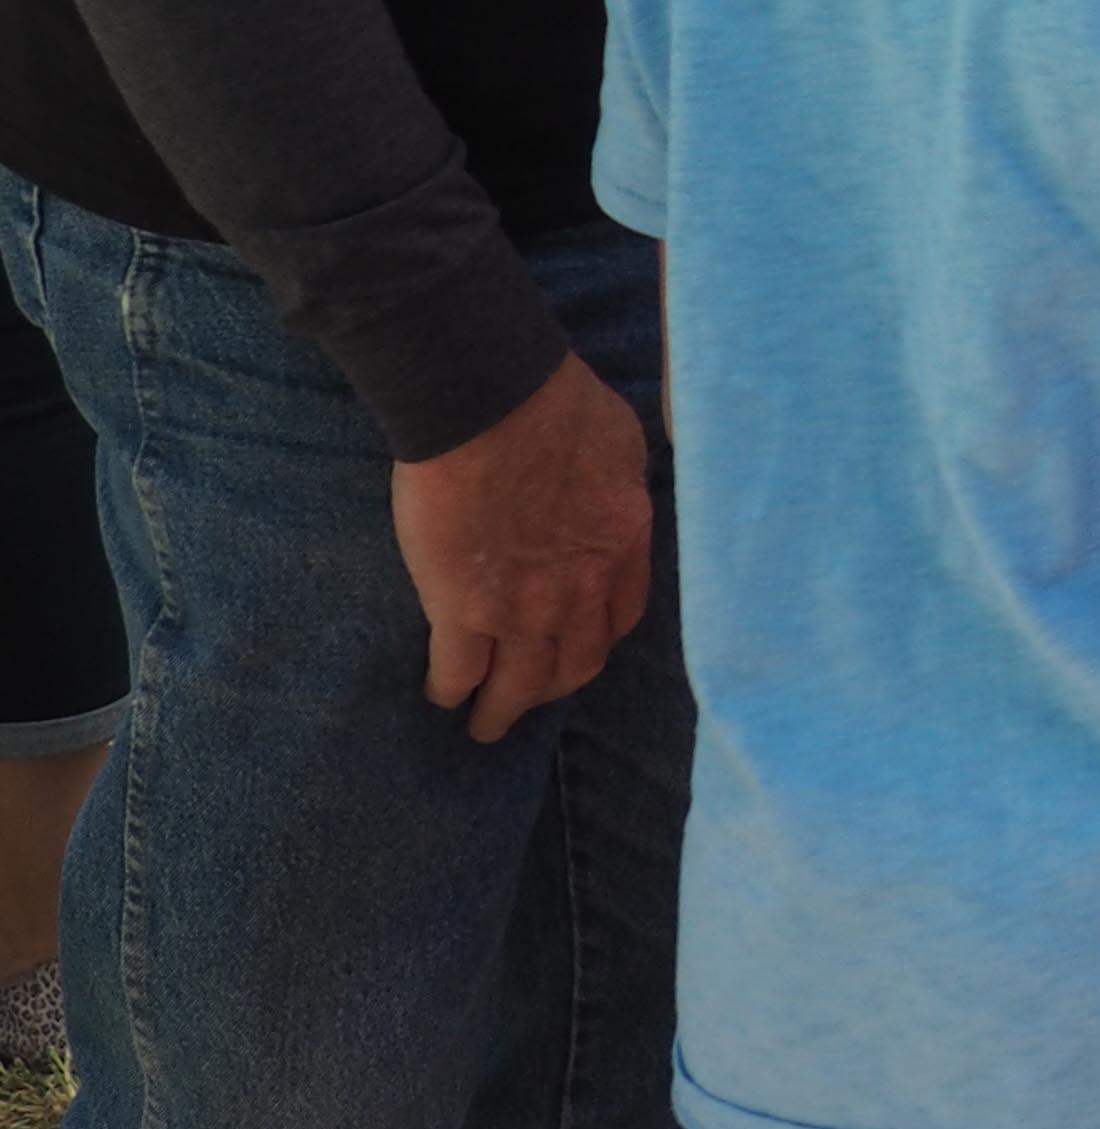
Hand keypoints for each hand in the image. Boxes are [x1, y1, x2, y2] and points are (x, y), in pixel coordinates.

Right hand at [390, 352, 654, 742]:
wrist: (495, 403)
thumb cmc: (559, 402)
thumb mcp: (621, 442)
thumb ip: (618, 482)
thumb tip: (609, 491)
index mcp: (624, 541)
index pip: (623, 614)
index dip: (600, 636)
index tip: (581, 644)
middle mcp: (583, 587)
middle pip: (576, 662)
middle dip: (554, 687)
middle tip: (533, 699)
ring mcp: (524, 607)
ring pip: (521, 684)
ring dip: (503, 711)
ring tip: (486, 725)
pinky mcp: (463, 610)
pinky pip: (460, 672)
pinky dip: (453, 690)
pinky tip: (445, 695)